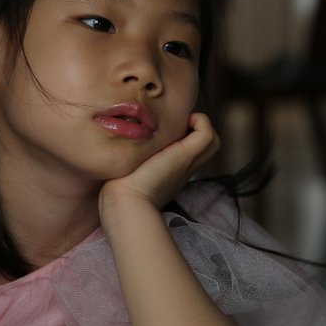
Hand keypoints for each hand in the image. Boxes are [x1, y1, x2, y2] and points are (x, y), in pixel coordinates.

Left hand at [100, 112, 219, 214]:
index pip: (187, 152)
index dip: (182, 137)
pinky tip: (180, 122)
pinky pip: (207, 133)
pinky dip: (201, 121)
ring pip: (212, 140)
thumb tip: (113, 145)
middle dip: (195, 129)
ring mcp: (186, 162)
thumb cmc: (117, 194)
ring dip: (201, 125)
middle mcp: (182, 168)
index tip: (164, 130)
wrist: (125, 204)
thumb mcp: (124, 174)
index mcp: (169, 173)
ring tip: (180, 122)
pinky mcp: (184, 156)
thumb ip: (124, 162)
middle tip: (176, 124)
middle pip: (206, 146)